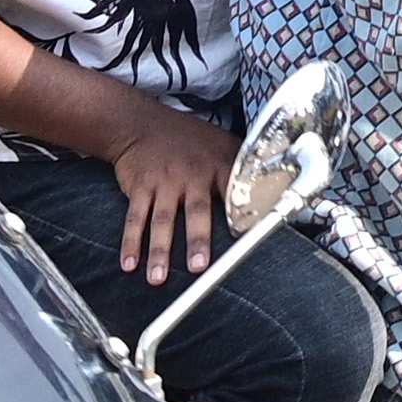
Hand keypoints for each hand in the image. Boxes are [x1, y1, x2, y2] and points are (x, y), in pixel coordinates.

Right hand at [103, 106, 242, 279]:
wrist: (144, 124)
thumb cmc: (190, 140)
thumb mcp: (223, 145)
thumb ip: (242, 170)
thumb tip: (273, 193)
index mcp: (219, 165)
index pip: (234, 192)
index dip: (241, 214)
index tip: (245, 237)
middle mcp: (192, 175)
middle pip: (196, 211)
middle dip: (197, 239)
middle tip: (198, 267)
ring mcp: (165, 182)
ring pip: (162, 220)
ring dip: (159, 250)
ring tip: (158, 278)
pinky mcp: (141, 188)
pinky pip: (135, 218)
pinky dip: (130, 242)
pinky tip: (129, 263)